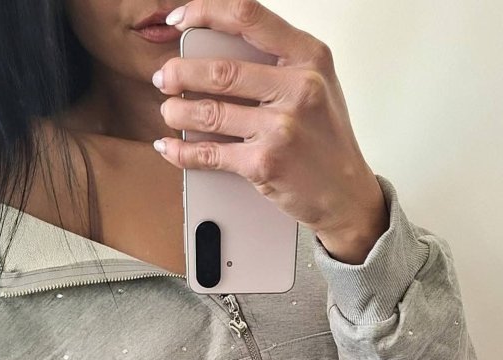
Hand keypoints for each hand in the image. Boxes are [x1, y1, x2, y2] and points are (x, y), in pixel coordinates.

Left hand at [153, 0, 389, 260]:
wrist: (346, 193)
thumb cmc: (324, 137)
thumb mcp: (315, 84)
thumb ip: (277, 62)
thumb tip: (215, 48)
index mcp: (309, 56)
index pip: (249, 18)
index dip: (205, 12)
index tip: (178, 18)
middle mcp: (298, 87)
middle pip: (221, 70)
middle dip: (181, 73)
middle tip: (163, 77)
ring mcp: (281, 127)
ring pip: (210, 112)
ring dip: (177, 112)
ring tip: (168, 111)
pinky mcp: (264, 163)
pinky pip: (209, 154)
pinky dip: (181, 151)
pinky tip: (168, 147)